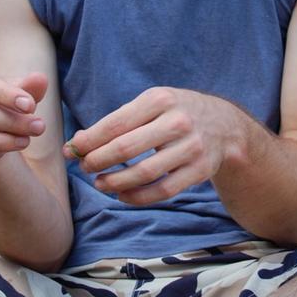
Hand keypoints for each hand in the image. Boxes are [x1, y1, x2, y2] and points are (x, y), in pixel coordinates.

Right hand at [0, 67, 47, 168]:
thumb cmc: (3, 102)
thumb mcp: (18, 92)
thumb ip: (29, 86)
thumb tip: (41, 80)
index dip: (8, 95)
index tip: (32, 106)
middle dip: (12, 123)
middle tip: (39, 127)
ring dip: (2, 142)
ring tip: (26, 141)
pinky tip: (2, 153)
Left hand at [64, 87, 242, 205]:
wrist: (224, 125)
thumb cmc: (176, 113)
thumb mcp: (152, 103)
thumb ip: (119, 121)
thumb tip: (78, 143)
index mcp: (159, 99)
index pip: (116, 124)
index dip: (89, 141)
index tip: (72, 150)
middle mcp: (177, 121)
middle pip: (126, 148)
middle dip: (98, 161)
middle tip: (84, 167)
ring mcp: (191, 147)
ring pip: (144, 173)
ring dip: (115, 182)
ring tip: (100, 183)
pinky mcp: (200, 170)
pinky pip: (163, 190)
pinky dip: (137, 197)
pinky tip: (122, 194)